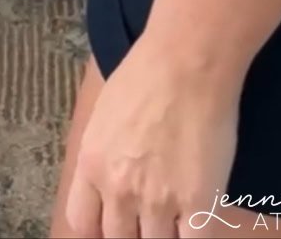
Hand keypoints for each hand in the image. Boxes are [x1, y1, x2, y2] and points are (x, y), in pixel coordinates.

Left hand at [66, 37, 239, 237]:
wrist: (187, 60)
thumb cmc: (146, 74)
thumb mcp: (104, 116)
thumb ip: (102, 156)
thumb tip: (107, 183)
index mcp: (91, 164)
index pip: (82, 223)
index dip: (99, 230)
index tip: (115, 225)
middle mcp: (118, 189)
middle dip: (134, 233)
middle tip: (149, 219)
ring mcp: (158, 199)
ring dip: (165, 235)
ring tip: (176, 218)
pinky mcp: (198, 202)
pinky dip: (194, 238)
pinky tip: (197, 223)